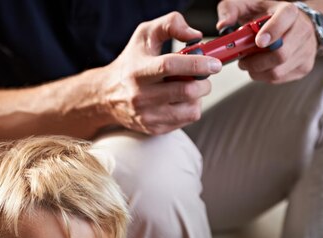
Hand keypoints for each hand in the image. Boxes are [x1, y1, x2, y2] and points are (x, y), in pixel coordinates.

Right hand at [99, 11, 221, 134]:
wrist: (108, 95)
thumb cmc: (131, 62)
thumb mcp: (145, 35)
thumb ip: (170, 24)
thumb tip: (195, 36)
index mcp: (139, 71)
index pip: (170, 67)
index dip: (197, 64)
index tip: (214, 64)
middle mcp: (141, 96)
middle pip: (186, 92)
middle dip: (204, 82)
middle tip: (204, 76)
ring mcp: (148, 116)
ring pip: (190, 110)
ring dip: (199, 97)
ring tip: (191, 88)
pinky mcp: (154, 129)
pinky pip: (185, 121)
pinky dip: (190, 108)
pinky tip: (181, 100)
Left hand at [216, 0, 317, 81]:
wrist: (293, 25)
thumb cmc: (269, 16)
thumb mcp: (248, 5)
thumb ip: (231, 9)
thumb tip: (223, 25)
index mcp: (289, 11)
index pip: (285, 19)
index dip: (271, 31)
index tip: (258, 42)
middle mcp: (302, 30)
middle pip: (280, 54)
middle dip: (255, 61)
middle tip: (242, 61)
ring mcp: (306, 50)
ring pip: (278, 71)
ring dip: (257, 71)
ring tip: (250, 64)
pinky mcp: (304, 67)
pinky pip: (279, 79)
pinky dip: (264, 76)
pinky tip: (261, 67)